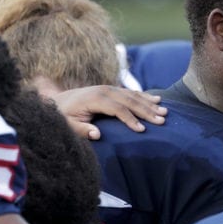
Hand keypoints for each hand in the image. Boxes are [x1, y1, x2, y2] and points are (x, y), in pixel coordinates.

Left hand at [48, 85, 166, 139]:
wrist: (57, 100)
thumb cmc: (63, 116)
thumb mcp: (67, 125)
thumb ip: (81, 130)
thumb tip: (97, 135)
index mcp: (95, 99)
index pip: (117, 109)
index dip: (130, 119)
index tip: (142, 130)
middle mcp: (104, 90)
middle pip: (129, 100)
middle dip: (147, 111)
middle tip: (162, 120)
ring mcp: (109, 88)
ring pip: (133, 95)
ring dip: (150, 103)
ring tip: (164, 111)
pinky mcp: (111, 89)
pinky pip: (131, 92)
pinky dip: (145, 97)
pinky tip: (157, 100)